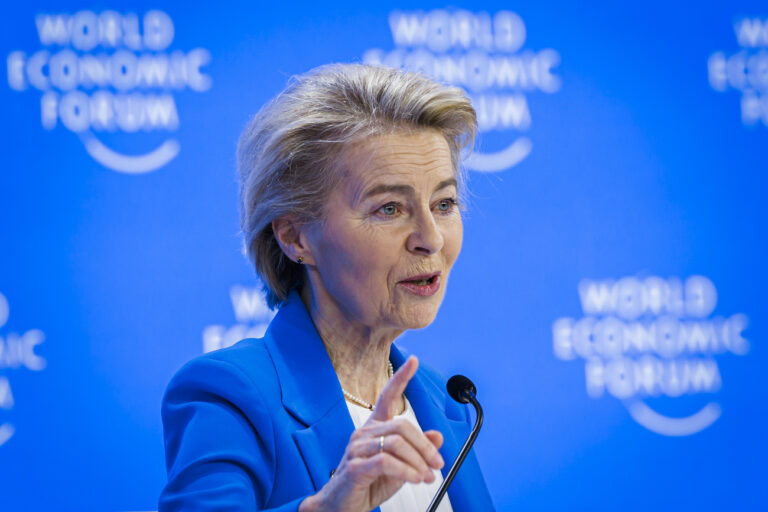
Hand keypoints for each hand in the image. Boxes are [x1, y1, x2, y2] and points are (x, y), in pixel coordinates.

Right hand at [299, 356, 444, 511]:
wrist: (341, 509)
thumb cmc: (368, 486)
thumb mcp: (401, 467)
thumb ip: (417, 451)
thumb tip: (437, 436)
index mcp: (374, 429)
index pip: (387, 396)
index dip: (401, 378)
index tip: (414, 361)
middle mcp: (364, 434)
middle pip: (403, 426)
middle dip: (425, 447)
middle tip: (437, 464)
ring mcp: (357, 449)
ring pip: (397, 444)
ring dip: (418, 462)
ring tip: (426, 477)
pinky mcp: (355, 466)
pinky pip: (386, 461)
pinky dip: (407, 471)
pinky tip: (414, 479)